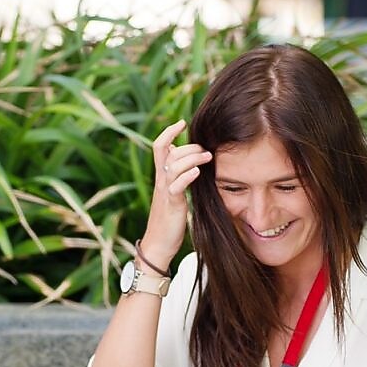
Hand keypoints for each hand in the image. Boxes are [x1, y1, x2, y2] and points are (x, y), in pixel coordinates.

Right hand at [141, 119, 211, 269]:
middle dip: (188, 146)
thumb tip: (187, 162)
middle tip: (205, 150)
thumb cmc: (168, 220)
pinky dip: (187, 177)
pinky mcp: (172, 205)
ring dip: (191, 157)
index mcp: (161, 176)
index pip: (159, 146)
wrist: (158, 244)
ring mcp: (165, 192)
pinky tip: (198, 172)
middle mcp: (161, 180)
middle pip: (169, 152)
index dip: (168, 131)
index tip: (182, 122)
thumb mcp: (173, 194)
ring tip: (207, 156)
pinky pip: (176, 186)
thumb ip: (178, 177)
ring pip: (173, 165)